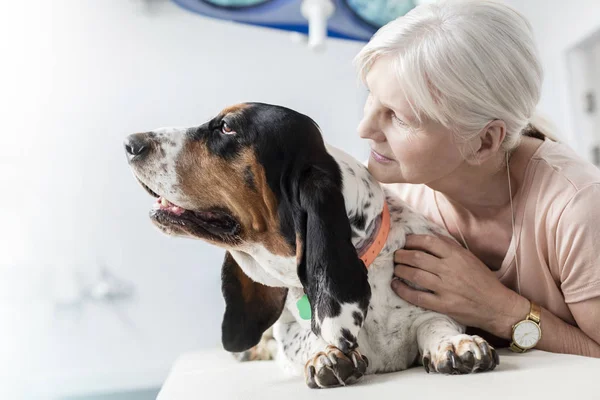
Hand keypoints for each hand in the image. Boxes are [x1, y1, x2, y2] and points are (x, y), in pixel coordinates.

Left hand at [391, 235, 528, 338]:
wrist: (496, 306)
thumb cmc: (482, 280)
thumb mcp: (468, 258)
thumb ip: (449, 247)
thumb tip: (429, 237)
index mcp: (456, 255)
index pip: (428, 242)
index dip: (411, 240)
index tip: (404, 242)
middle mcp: (449, 269)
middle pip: (416, 257)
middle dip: (401, 255)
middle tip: (396, 256)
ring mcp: (445, 288)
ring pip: (414, 274)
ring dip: (400, 270)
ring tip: (396, 269)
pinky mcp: (443, 305)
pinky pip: (417, 297)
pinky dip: (402, 290)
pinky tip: (396, 285)